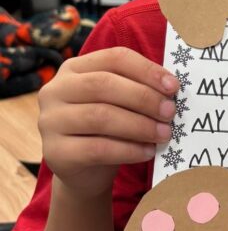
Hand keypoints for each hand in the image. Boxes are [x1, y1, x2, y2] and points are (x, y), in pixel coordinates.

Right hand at [39, 47, 178, 198]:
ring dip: (140, 125)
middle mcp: (56, 90)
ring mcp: (51, 121)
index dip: (146, 70)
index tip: (173, 86)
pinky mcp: (55, 152)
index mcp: (74, 68)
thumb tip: (172, 90)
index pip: (114, 58)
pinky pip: (97, 149)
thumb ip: (137, 89)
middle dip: (144, 98)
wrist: (84, 171)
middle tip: (171, 112)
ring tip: (164, 134)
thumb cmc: (107, 129)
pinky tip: (148, 151)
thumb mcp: (119, 103)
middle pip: (104, 85)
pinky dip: (129, 150)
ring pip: (101, 117)